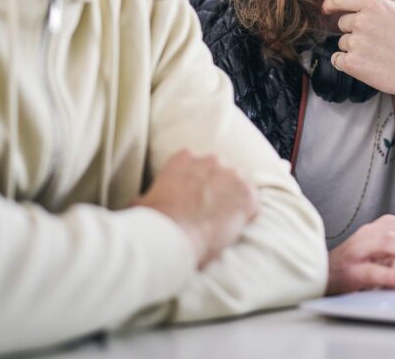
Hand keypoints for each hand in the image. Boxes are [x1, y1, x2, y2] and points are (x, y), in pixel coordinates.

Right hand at [132, 149, 259, 268]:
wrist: (172, 237)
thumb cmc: (154, 222)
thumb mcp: (141, 204)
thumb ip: (146, 197)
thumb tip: (141, 202)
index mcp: (184, 158)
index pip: (197, 165)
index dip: (197, 183)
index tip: (193, 199)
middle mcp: (211, 160)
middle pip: (220, 173)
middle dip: (217, 190)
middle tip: (209, 212)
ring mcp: (232, 176)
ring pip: (238, 186)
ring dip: (233, 201)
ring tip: (222, 223)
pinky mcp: (247, 195)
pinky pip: (253, 204)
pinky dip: (247, 216)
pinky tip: (236, 229)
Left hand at [323, 0, 394, 121]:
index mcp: (376, 4)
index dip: (331, 4)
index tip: (326, 9)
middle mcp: (363, 20)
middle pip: (343, 24)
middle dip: (354, 33)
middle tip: (378, 44)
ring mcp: (357, 42)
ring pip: (343, 43)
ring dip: (354, 50)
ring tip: (378, 56)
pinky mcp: (353, 63)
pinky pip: (338, 60)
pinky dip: (347, 64)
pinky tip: (367, 67)